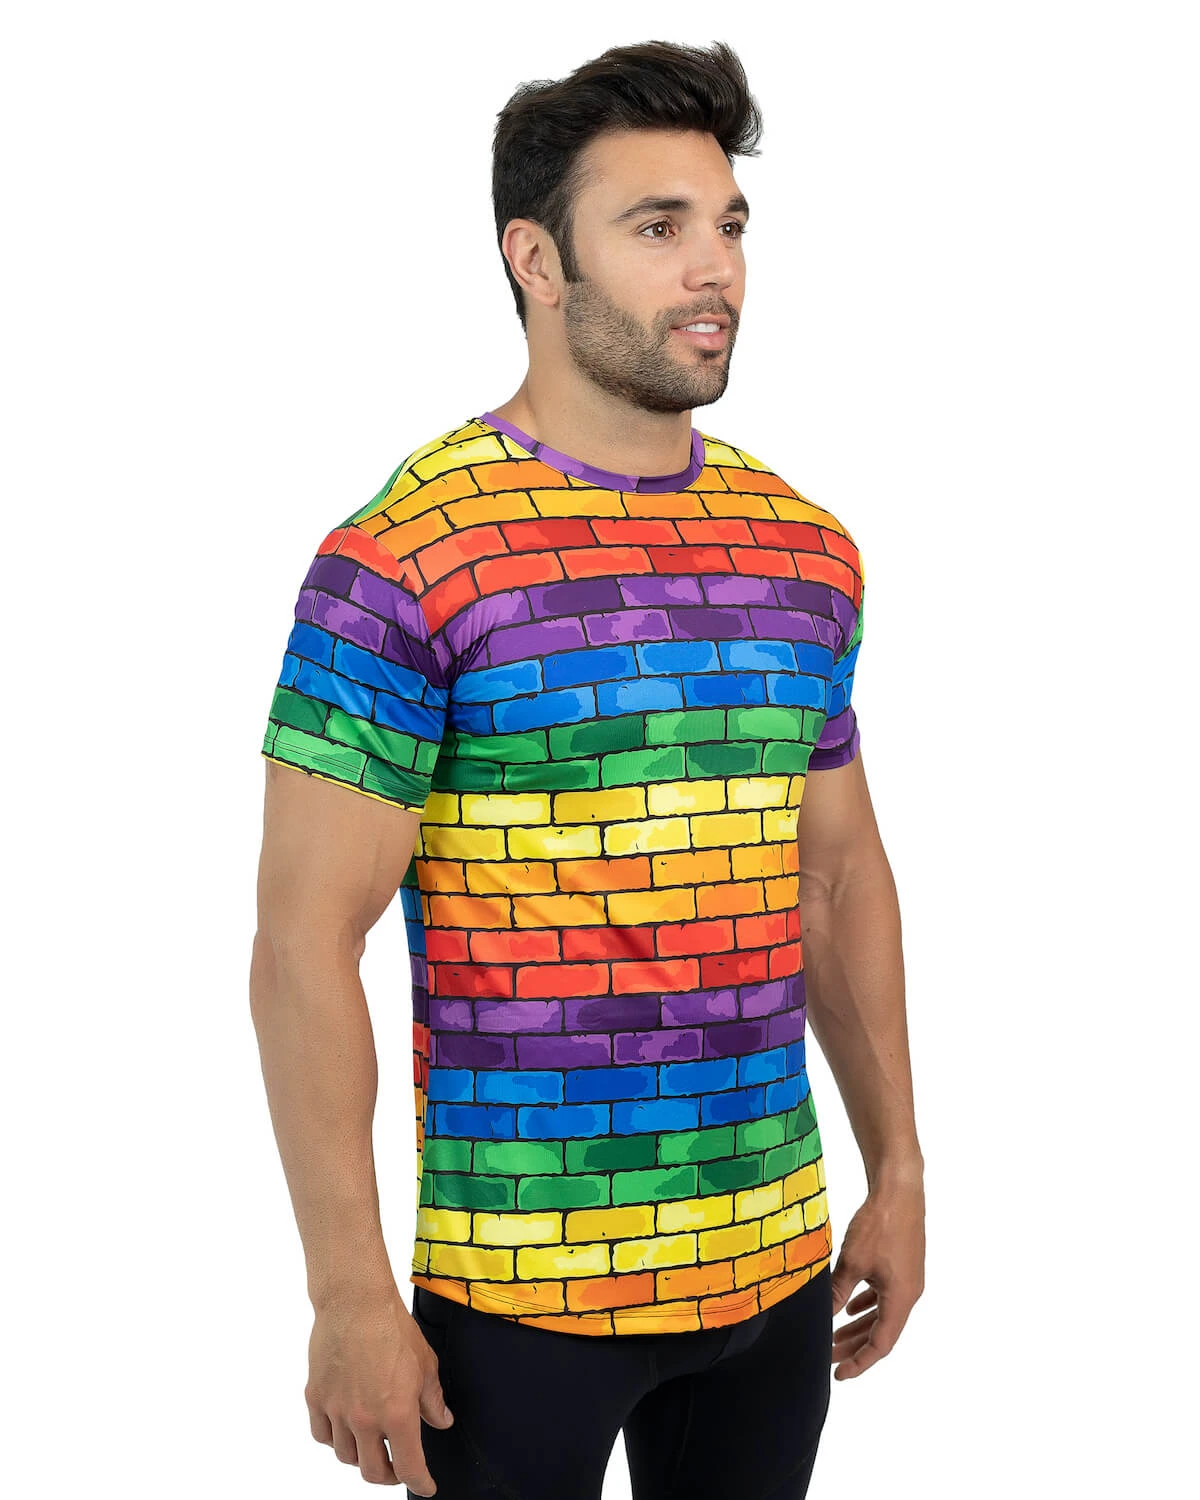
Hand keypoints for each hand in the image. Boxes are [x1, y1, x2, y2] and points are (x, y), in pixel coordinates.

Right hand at [304, 1285, 454, 1492]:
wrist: (355, 1301)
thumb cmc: (392, 1326)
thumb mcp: (426, 1364)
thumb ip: (433, 1400)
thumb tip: (442, 1421)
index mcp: (398, 1414)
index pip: (409, 1468)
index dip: (420, 1483)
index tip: (425, 1486)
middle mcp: (365, 1419)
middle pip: (372, 1472)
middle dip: (389, 1475)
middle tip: (397, 1468)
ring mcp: (337, 1410)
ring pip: (346, 1456)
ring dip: (361, 1456)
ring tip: (372, 1443)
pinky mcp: (316, 1397)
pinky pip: (322, 1435)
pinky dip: (334, 1439)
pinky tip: (345, 1428)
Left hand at [829, 1174, 924, 1379]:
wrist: (899, 1189)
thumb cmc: (880, 1224)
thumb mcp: (852, 1262)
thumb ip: (838, 1291)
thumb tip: (823, 1315)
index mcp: (901, 1299)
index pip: (882, 1344)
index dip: (860, 1362)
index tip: (839, 1373)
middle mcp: (909, 1293)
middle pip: (882, 1332)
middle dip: (855, 1346)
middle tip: (829, 1356)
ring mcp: (907, 1278)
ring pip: (882, 1313)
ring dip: (859, 1326)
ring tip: (834, 1335)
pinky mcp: (902, 1264)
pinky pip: (884, 1295)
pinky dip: (866, 1304)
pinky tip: (850, 1306)